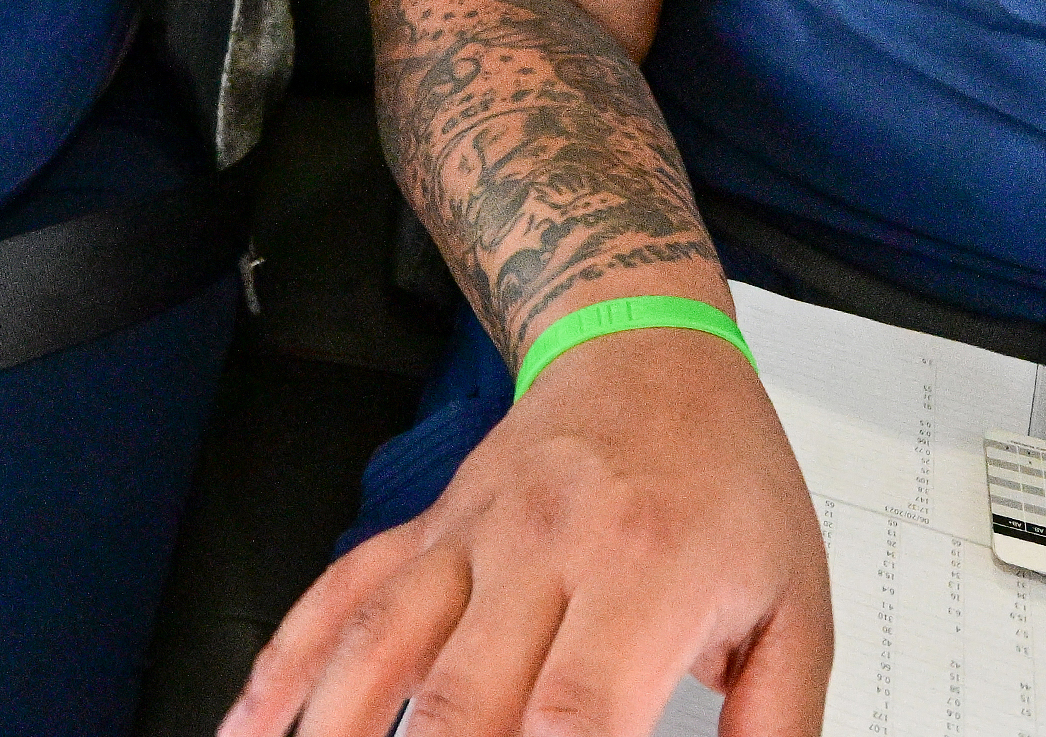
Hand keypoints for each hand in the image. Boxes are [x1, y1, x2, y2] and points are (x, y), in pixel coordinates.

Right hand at [225, 329, 830, 736]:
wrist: (647, 347)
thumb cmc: (724, 475)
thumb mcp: (798, 604)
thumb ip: (778, 727)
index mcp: (644, 573)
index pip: (575, 713)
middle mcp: (541, 551)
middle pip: (458, 702)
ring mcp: (467, 540)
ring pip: (377, 651)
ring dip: (337, 734)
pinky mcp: (422, 534)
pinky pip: (336, 600)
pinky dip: (281, 671)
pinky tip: (246, 730)